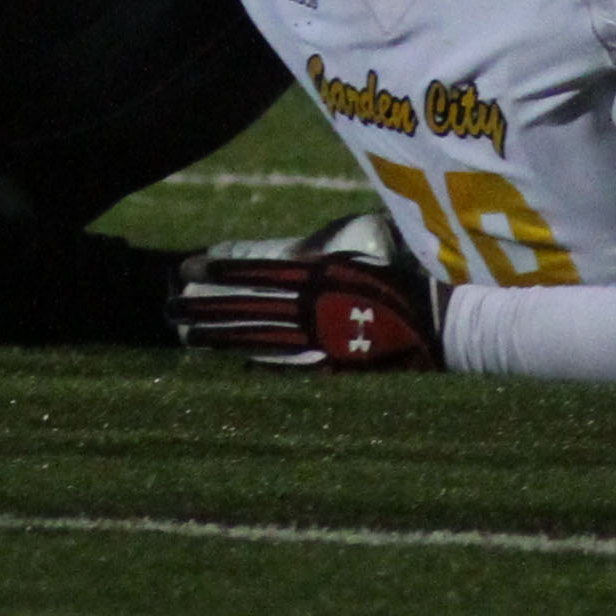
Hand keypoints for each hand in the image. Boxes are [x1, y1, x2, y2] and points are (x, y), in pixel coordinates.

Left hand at [170, 227, 438, 371]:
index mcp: (320, 273)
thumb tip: (305, 251)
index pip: (257, 270)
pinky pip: (291, 368)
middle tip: (167, 308)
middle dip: (205, 306)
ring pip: (259, 338)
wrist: (448, 323)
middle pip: (247, 306)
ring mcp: (323, 340)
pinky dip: (262, 366)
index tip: (188, 268)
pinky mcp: (337, 368)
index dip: (220, 270)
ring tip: (185, 337)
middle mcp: (313, 307)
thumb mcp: (369, 247)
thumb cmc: (414, 277)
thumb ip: (333, 250)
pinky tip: (236, 365)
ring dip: (220, 338)